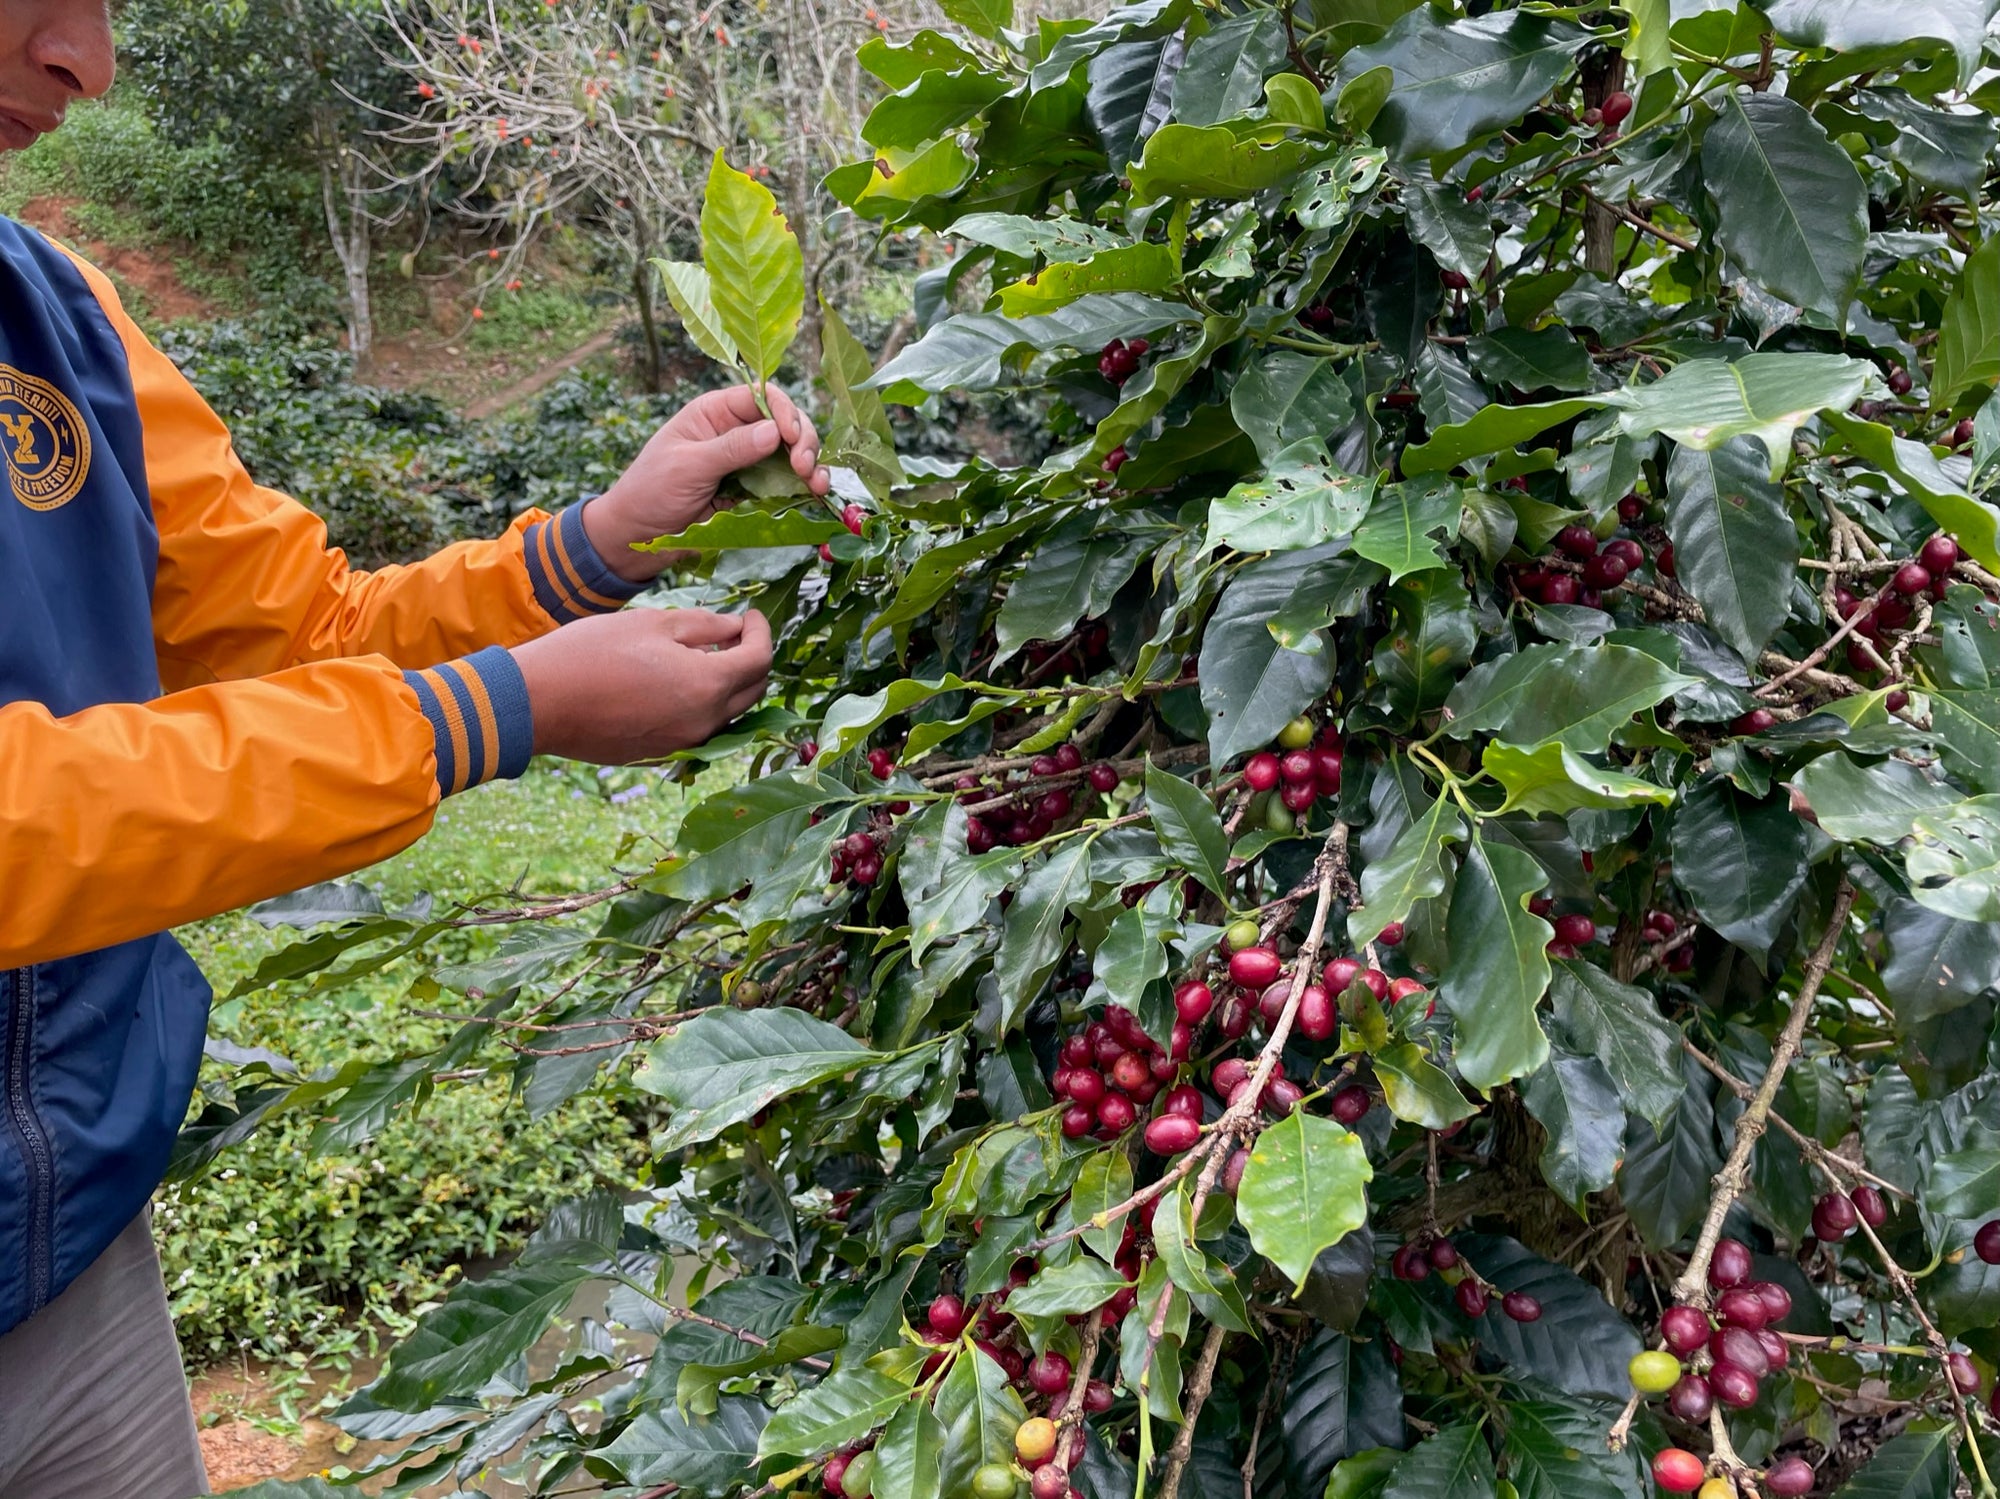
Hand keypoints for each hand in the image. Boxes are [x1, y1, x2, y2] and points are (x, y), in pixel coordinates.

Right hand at [511, 609, 772, 762]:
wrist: (539, 703)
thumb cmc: (592, 652)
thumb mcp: (653, 624)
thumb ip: (705, 626)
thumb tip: (736, 628)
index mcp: (707, 685)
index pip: (760, 659)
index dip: (762, 632)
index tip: (751, 616)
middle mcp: (704, 722)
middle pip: (752, 692)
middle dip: (752, 660)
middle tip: (735, 635)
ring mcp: (682, 743)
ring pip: (728, 714)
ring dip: (728, 686)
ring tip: (704, 656)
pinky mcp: (660, 754)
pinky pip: (698, 729)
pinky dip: (702, 706)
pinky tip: (678, 684)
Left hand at [583, 386, 829, 581]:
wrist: (637, 536)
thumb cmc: (650, 492)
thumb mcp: (688, 466)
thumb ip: (731, 449)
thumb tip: (774, 431)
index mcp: (713, 413)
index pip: (760, 397)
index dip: (784, 411)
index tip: (792, 436)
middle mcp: (735, 431)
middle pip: (784, 423)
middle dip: (802, 441)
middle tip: (805, 468)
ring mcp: (747, 462)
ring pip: (791, 453)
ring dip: (810, 465)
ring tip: (817, 485)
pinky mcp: (753, 490)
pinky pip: (785, 483)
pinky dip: (804, 486)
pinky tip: (815, 494)